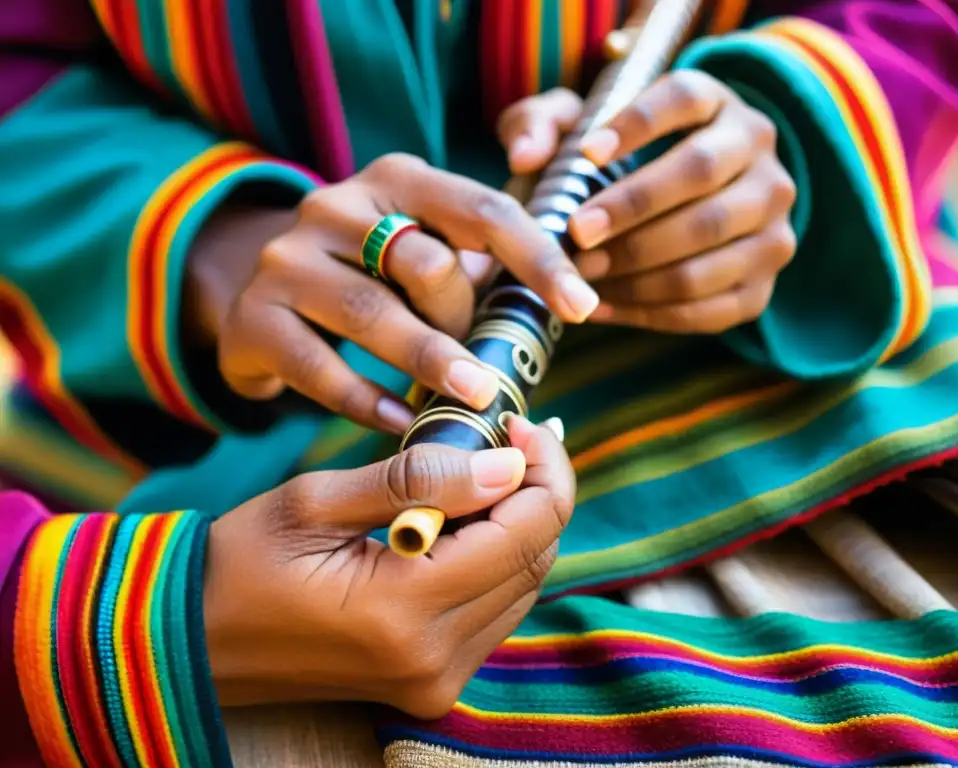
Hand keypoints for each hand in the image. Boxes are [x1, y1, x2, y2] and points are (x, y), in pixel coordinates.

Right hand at [186, 154, 599, 433]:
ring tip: (474, 401)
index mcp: (396, 181)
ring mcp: (286, 259)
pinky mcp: (255, 318)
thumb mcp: (423, 256)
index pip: (483, 210)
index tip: (583, 307)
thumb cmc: (370, 281)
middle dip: (465, 321)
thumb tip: (563, 303)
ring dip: (431, 362)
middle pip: (425, 262)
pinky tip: (404, 423)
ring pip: (371, 311)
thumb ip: (479, 267)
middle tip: (485, 370)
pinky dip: (367, 401)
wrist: (258, 300)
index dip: (538, 260)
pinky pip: (319, 366)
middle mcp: (336, 206)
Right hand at [203, 415, 572, 717]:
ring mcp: (435, 680)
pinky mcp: (431, 682)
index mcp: (403, 611)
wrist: (191, 639)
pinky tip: (464, 521)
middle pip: (535, 560)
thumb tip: (506, 463)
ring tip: (483, 472)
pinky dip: (495, 559)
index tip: (518, 424)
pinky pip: (495, 611)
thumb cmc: (239, 561)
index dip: (541, 469)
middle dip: (535, 490)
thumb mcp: (316, 501)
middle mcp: (433, 659)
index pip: (525, 533)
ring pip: (523, 586)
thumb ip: (417, 480)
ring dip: (517, 523)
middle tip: (507, 438)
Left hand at [498, 72, 796, 334]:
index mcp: (716, 103)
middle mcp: (758, 158)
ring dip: (638, 268)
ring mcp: (772, 224)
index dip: (635, 124)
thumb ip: (539, 126)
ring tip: (584, 276)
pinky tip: (603, 307)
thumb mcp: (577, 131)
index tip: (585, 154)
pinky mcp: (762, 286)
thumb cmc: (616, 168)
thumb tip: (526, 157)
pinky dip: (651, 311)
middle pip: (699, 174)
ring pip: (708, 245)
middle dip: (630, 210)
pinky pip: (711, 306)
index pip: (682, 98)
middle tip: (576, 235)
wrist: (679, 215)